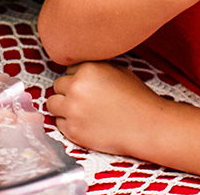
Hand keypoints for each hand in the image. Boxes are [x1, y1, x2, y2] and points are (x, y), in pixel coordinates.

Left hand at [46, 62, 165, 157]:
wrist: (147, 126)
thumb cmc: (137, 99)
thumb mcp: (118, 71)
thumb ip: (95, 68)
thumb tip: (79, 69)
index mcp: (87, 70)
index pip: (69, 70)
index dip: (78, 78)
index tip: (87, 87)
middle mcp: (76, 88)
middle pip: (58, 85)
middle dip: (68, 92)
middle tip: (84, 100)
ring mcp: (73, 110)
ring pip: (52, 103)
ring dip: (62, 106)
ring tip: (79, 111)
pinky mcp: (73, 131)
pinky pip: (58, 123)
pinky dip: (68, 123)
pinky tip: (85, 123)